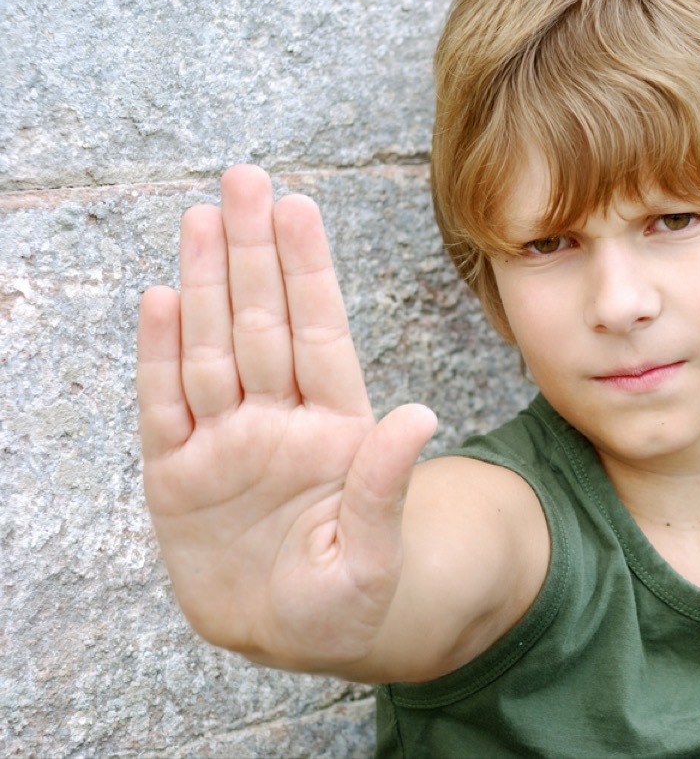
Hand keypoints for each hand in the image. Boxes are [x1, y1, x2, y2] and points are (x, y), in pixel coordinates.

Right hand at [137, 165, 436, 674]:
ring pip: (211, 348)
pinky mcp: (177, 476)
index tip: (299, 209)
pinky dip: (159, 355)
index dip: (308, 272)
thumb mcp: (374, 556)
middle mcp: (279, 422)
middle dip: (253, 252)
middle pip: (262, 323)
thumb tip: (421, 416)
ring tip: (200, 217)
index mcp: (336, 431)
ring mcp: (226, 443)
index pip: (319, 335)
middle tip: (243, 179)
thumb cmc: (348, 600)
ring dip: (203, 284)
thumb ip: (385, 486)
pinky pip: (163, 406)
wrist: (292, 639)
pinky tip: (160, 299)